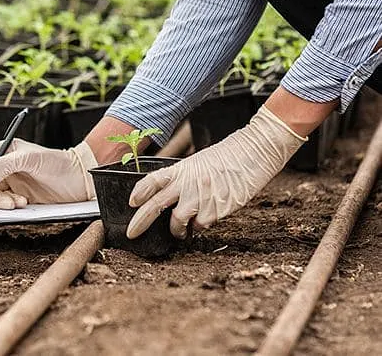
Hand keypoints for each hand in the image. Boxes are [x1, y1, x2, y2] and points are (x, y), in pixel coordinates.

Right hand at [0, 139, 97, 208]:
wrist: (79, 179)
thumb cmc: (58, 162)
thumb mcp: (30, 158)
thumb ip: (4, 165)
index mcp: (5, 151)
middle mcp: (5, 166)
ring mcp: (12, 182)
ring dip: (0, 201)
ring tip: (16, 203)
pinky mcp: (20, 196)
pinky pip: (5, 204)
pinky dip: (9, 206)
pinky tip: (24, 203)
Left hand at [126, 106, 306, 239]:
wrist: (254, 153)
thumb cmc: (227, 157)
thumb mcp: (199, 163)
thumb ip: (183, 179)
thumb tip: (171, 200)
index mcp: (181, 169)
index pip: (153, 180)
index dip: (139, 191)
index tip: (131, 202)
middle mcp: (187, 183)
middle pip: (156, 205)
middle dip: (140, 222)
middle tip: (132, 233)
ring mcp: (201, 197)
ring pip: (177, 221)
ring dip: (176, 230)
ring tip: (180, 231)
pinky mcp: (216, 210)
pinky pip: (200, 225)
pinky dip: (199, 226)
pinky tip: (206, 218)